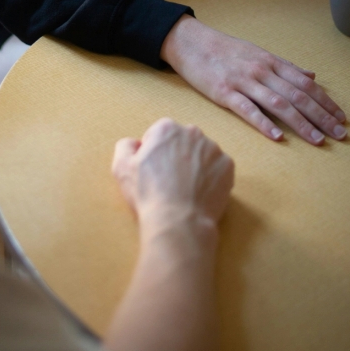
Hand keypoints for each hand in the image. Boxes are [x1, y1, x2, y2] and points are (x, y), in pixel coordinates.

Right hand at [112, 118, 233, 239]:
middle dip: (177, 155)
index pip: (159, 134)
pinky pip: (218, 168)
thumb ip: (126, 146)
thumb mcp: (122, 167)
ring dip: (195, 165)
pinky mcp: (228, 166)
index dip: (155, 153)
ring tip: (186, 189)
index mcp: (166, 129)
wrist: (178, 221)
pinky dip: (211, 177)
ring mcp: (213, 149)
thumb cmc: (148, 194)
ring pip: (202, 154)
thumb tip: (136, 143)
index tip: (154, 171)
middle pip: (182, 141)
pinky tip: (200, 192)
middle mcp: (192, 132)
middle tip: (170, 180)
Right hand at [161, 16, 346, 144]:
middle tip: (339, 134)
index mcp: (270, 62)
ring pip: (278, 103)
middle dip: (321, 116)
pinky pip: (247, 109)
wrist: (191, 42)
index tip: (341, 118)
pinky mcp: (224, 92)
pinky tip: (277, 136)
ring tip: (317, 140)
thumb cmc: (224, 50)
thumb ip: (285, 67)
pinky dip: (264, 123)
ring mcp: (243, 82)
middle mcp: (261, 71)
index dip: (325, 101)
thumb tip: (311, 76)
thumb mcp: (258, 53)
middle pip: (297, 95)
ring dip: (301, 123)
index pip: (305, 84)